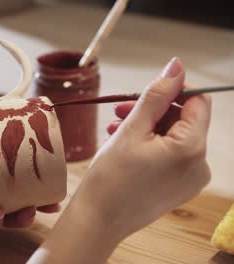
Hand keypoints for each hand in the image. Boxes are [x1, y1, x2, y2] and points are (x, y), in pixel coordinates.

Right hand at [81, 57, 211, 237]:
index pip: (197, 102)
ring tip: (116, 128)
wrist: (97, 221)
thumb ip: (156, 96)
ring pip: (174, 137)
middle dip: (154, 110)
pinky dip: (150, 145)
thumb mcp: (131, 130)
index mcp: (191, 148)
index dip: (172, 90)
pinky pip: (170, 155)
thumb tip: (176, 67)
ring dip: (148, 127)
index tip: (145, 91)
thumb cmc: (110, 178)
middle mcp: (199, 165)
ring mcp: (190, 179)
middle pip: (184, 120)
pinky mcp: (178, 187)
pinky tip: (125, 144)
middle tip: (121, 110)